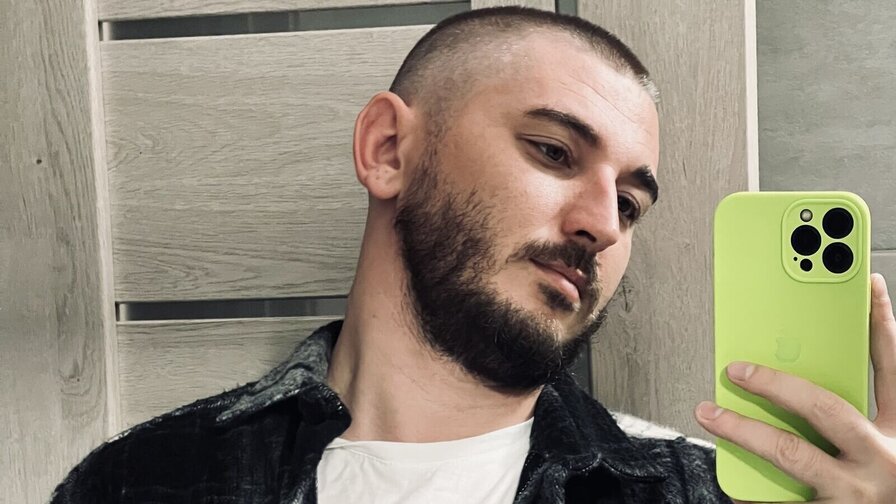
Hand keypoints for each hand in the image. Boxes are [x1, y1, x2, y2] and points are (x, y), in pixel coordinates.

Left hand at [695, 273, 895, 502]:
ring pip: (790, 451)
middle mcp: (885, 458)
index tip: (869, 283)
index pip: (891, 368)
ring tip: (709, 413)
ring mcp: (858, 492)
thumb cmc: (874, 493)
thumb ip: (845, 417)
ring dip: (742, 430)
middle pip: (826, 407)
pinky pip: (779, 501)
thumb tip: (793, 376)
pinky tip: (734, 486)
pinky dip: (751, 492)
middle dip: (775, 383)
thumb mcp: (874, 451)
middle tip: (737, 368)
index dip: (881, 324)